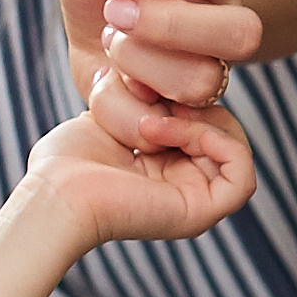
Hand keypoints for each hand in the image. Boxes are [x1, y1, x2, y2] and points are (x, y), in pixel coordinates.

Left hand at [26, 98, 255, 252]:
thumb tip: (161, 83)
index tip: (150, 88)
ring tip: (153, 122)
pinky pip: (243, 175)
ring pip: (234, 149)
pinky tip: (172, 133)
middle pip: (225, 134)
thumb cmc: (66, 160)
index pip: (204, 124)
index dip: (189, 99)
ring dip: (202, 123)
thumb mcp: (110, 118)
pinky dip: (219, 143)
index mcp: (163, 169)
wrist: (54, 191)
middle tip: (159, 101)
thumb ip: (141, 105)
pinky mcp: (203, 213)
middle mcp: (183, 186)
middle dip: (200, 107)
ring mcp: (196, 201)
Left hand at [58, 0, 261, 150]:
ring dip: (142, 67)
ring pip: (201, 84)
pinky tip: (103, 81)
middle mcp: (225, 27)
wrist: (106, 31)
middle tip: (112, 13)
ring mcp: (210, 75)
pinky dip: (123, 108)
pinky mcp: (182, 117)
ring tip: (109, 47)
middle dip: (166, 26)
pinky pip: (166, 127)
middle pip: (238, 33)